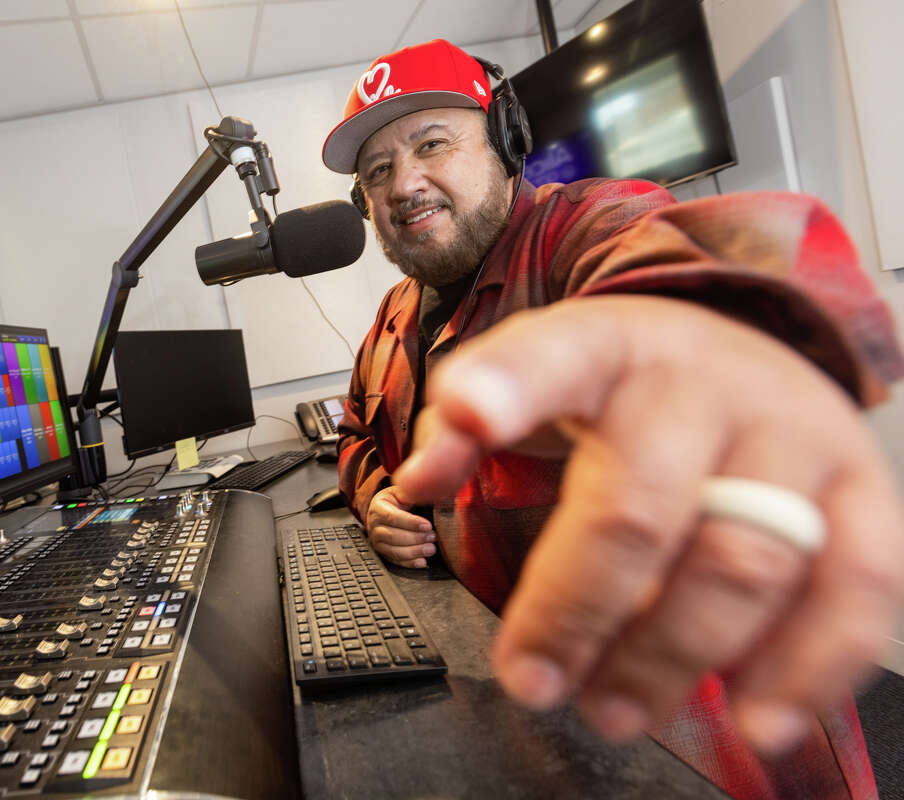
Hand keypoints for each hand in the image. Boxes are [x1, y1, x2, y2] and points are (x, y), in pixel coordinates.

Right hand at [366, 484, 436, 567]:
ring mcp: (377, 541)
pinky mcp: (383, 553)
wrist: (384, 510)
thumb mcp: (401, 492)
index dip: (411, 523)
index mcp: (378, 508)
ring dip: (414, 552)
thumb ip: (411, 492)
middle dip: (415, 538)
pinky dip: (409, 563)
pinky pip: (395, 561)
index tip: (427, 525)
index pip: (393, 517)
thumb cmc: (395, 500)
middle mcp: (374, 526)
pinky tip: (422, 562)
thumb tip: (429, 490)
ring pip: (394, 551)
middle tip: (433, 537)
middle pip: (393, 536)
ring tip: (431, 549)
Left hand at [394, 295, 903, 752]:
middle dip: (577, 609)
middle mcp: (705, 386)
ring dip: (672, 656)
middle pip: (639, 504)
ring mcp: (793, 437)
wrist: (746, 348)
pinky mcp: (863, 493)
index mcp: (608, 348)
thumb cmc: (630, 383)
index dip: (510, 386)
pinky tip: (753, 718)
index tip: (470, 413)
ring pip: (742, 561)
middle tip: (535, 679)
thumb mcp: (545, 370)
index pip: (556, 355)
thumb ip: (473, 419)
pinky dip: (806, 669)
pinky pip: (855, 590)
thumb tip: (419, 481)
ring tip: (615, 709)